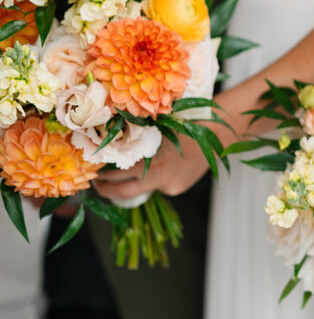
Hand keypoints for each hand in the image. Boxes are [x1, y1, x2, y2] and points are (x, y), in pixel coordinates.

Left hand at [92, 132, 211, 200]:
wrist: (215, 136)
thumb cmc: (185, 126)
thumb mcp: (158, 129)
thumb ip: (139, 141)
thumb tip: (113, 143)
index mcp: (150, 162)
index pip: (117, 175)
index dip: (101, 176)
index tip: (93, 174)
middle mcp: (157, 178)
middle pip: (123, 192)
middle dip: (106, 190)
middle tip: (96, 185)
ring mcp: (168, 186)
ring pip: (142, 188)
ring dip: (131, 184)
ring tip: (121, 178)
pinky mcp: (177, 189)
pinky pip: (159, 186)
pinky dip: (155, 179)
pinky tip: (163, 167)